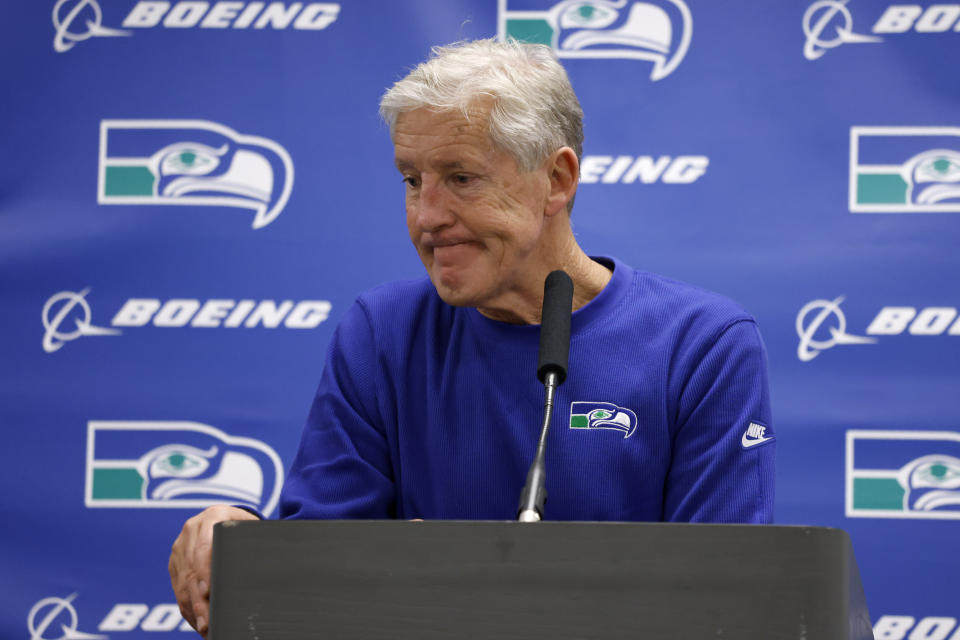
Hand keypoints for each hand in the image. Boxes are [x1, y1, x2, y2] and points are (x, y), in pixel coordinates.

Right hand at [169, 505, 258, 636]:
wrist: (226, 516)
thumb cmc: (246, 526)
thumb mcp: (250, 528)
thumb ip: (253, 543)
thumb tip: (270, 567)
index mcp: (213, 516)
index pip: (204, 546)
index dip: (204, 570)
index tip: (208, 591)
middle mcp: (192, 530)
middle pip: (192, 569)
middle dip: (199, 599)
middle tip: (208, 621)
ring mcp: (181, 546)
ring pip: (183, 582)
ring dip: (193, 608)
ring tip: (204, 627)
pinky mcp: (175, 562)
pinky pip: (178, 588)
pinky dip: (188, 608)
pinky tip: (197, 621)